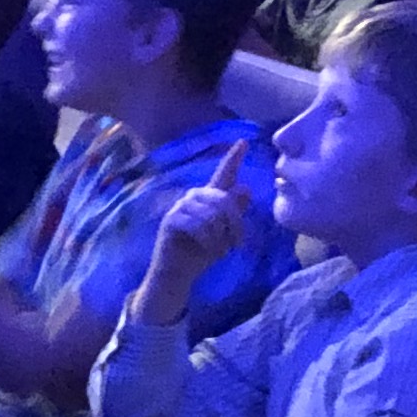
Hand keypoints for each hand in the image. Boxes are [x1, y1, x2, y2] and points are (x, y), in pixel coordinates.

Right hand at [136, 140, 253, 319]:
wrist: (177, 275)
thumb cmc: (200, 254)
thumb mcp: (223, 234)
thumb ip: (233, 214)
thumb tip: (245, 189)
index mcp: (208, 199)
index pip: (223, 175)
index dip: (233, 159)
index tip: (244, 141)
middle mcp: (193, 197)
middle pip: (224, 200)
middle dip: (235, 224)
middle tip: (235, 245)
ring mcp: (180, 207)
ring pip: (213, 214)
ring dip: (221, 237)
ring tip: (220, 250)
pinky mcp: (171, 220)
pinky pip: (199, 226)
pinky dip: (209, 242)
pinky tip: (209, 251)